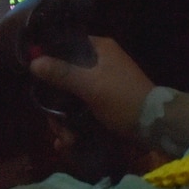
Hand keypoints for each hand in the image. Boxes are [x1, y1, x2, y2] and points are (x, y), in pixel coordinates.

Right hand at [31, 37, 153, 138]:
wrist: (155, 125)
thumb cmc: (123, 98)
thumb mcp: (90, 85)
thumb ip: (62, 73)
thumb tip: (33, 62)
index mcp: (100, 49)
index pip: (66, 45)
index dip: (49, 60)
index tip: (36, 79)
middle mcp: (100, 62)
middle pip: (65, 76)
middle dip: (56, 104)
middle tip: (54, 125)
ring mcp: (102, 84)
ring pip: (71, 97)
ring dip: (64, 120)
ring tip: (65, 140)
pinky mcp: (104, 103)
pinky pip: (81, 110)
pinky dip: (74, 125)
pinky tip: (69, 142)